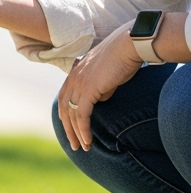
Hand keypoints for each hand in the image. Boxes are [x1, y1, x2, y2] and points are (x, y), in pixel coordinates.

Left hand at [58, 22, 142, 152]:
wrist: (129, 45)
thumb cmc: (122, 58)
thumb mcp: (107, 76)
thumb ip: (100, 88)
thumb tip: (99, 99)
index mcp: (74, 74)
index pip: (63, 98)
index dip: (66, 115)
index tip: (71, 128)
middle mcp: (72, 79)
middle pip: (63, 109)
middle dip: (68, 129)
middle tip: (74, 144)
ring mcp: (78, 84)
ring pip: (71, 115)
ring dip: (76, 133)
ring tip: (83, 147)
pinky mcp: (87, 90)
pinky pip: (81, 115)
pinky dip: (83, 130)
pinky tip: (88, 141)